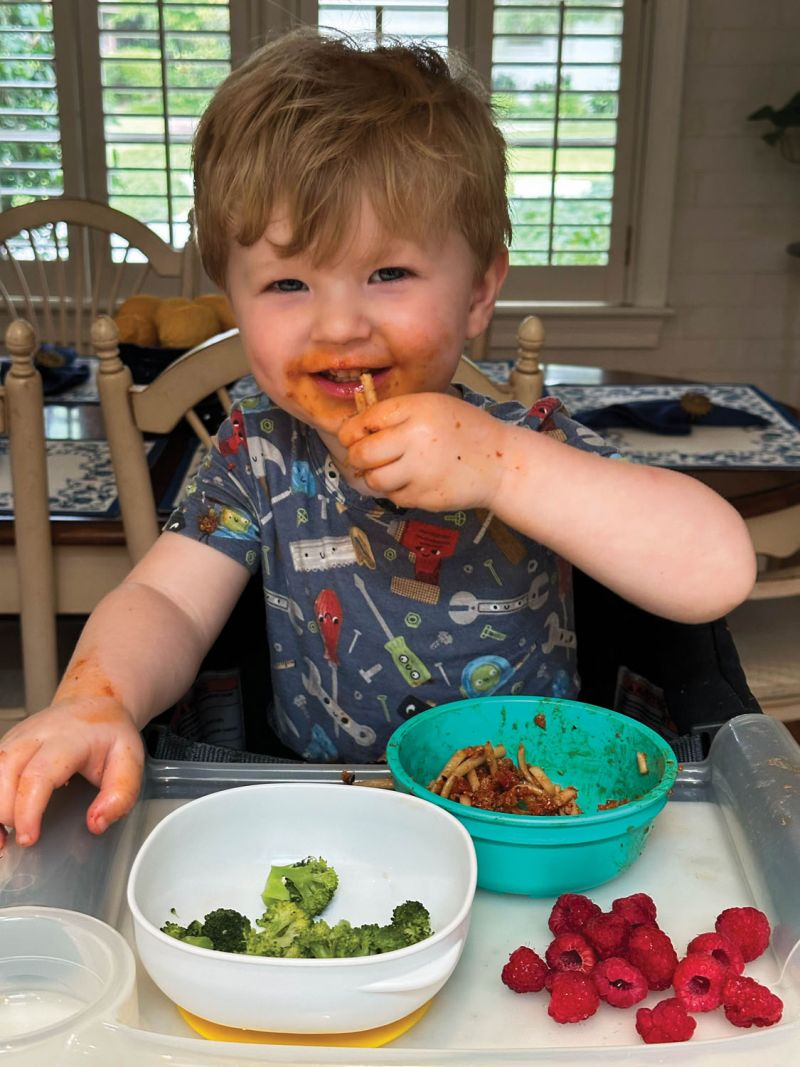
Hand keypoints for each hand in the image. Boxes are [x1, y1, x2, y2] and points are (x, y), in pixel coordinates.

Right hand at [0, 697, 143, 847]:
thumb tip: (96, 823)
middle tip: (21, 840)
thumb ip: (120, 794)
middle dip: (5, 812)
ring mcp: (16, 737)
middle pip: (4, 772)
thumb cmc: (109, 733)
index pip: (38, 774)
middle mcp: (35, 734)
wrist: (95, 703)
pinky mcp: (6, 745)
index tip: (29, 837)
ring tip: (2, 838)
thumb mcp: (130, 760)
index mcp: (68, 739)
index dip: (27, 809)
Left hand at [338, 393, 509, 511]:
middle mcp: (415, 439)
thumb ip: (398, 414)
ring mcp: (421, 471)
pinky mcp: (426, 496)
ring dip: (374, 477)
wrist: (501, 463)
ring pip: (374, 479)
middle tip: (362, 458)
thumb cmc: (466, 431)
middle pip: (362, 453)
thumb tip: (356, 430)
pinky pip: (394, 497)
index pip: (365, 421)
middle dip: (357, 457)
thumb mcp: (434, 406)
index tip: (353, 437)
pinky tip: (412, 481)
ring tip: (387, 471)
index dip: (352, 432)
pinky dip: (397, 491)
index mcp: (417, 410)